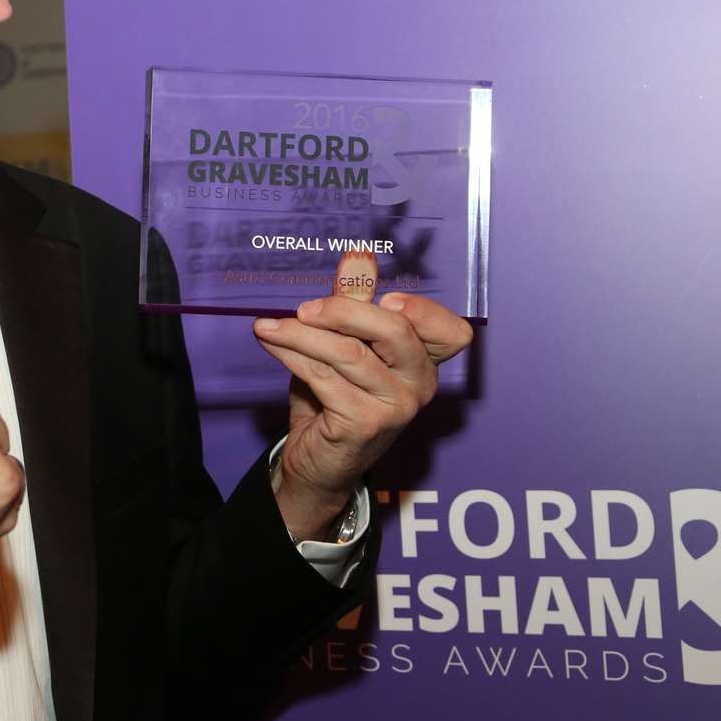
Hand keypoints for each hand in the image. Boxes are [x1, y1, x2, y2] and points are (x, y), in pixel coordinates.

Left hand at [253, 252, 472, 539]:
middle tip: (305, 307)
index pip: (452, 333)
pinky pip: (324, 377)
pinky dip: (291, 355)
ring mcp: (396, 408)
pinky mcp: (365, 424)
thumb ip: (354, 304)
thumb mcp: (346, 346)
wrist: (317, 462)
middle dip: (345, 311)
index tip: (386, 297)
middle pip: (395, 331)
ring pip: (349, 353)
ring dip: (301, 334)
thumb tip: (358, 258)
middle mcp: (420, 385)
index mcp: (423, 362)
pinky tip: (271, 343)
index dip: (425, 311)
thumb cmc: (335, 398)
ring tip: (268, 326)